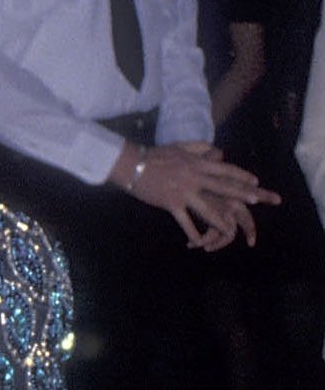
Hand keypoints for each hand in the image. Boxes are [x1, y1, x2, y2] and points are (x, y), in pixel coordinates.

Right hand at [110, 140, 275, 249]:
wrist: (133, 165)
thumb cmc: (155, 155)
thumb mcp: (181, 146)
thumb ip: (202, 148)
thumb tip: (221, 153)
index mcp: (198, 164)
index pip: (225, 169)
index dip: (241, 175)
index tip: (255, 181)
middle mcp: (195, 178)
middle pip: (222, 187)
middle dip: (241, 194)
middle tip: (256, 200)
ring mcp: (184, 192)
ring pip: (207, 209)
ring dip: (219, 220)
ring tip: (230, 230)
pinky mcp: (171, 204)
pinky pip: (185, 221)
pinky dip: (192, 233)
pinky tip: (198, 242)